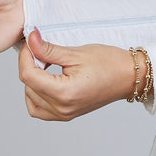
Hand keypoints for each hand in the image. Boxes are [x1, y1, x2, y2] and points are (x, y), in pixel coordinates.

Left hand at [18, 28, 140, 120]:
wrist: (129, 76)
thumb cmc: (110, 63)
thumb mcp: (77, 53)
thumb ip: (48, 49)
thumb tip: (30, 40)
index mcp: (65, 93)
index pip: (28, 76)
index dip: (25, 56)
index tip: (31, 42)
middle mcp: (62, 108)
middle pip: (28, 86)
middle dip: (30, 65)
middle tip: (40, 50)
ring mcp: (64, 114)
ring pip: (31, 99)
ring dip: (32, 81)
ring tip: (45, 66)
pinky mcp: (66, 115)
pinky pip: (40, 109)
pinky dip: (37, 96)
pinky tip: (46, 81)